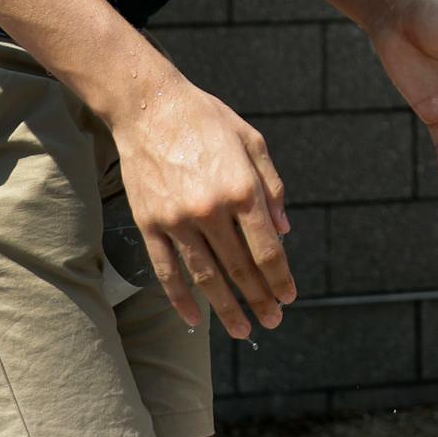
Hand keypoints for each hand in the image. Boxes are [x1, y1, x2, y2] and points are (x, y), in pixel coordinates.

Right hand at [114, 71, 294, 337]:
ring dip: (226, 309)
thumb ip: (272, 186)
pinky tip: (193, 319)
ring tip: (243, 330)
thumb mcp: (252, 141)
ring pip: (206, 277)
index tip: (289, 297)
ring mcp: (177, 219)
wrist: (148, 106)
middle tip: (273, 321)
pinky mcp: (150, 223)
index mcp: (242, 189)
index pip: (267, 249)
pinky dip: (180, 298)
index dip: (280, 279)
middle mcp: (211, 209)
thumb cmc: (206, 119)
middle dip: (260, 300)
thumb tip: (286, 231)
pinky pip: (166, 270)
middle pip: (240, 269)